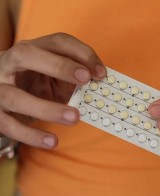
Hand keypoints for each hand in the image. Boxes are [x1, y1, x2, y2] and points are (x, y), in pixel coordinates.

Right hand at [0, 33, 105, 148]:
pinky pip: (8, 125)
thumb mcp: (55, 77)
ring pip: (14, 96)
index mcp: (30, 50)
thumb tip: (101, 84)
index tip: (101, 73)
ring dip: (47, 108)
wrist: (4, 101)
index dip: (81, 53)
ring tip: (75, 118)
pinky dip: (31, 135)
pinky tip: (52, 141)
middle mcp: (8, 63)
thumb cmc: (36, 85)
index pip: (56, 41)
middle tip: (86, 79)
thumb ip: (75, 79)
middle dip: (59, 65)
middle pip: (26, 54)